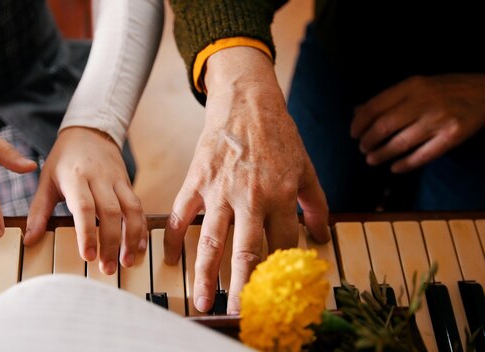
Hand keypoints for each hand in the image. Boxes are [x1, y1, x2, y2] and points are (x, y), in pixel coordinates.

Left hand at [25, 127, 146, 273]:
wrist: (90, 131)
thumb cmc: (64, 159)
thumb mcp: (46, 180)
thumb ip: (38, 211)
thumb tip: (29, 240)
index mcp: (76, 177)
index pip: (85, 207)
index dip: (88, 233)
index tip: (88, 256)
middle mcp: (100, 178)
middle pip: (111, 212)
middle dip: (111, 242)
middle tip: (107, 269)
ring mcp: (117, 180)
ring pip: (131, 209)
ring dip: (131, 237)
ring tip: (127, 262)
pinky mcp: (128, 184)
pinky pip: (138, 206)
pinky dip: (140, 227)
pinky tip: (138, 246)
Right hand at [163, 47, 328, 313]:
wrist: (247, 100)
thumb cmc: (279, 134)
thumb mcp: (306, 168)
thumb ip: (315, 204)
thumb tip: (322, 236)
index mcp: (280, 196)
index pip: (281, 246)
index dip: (280, 275)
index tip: (275, 296)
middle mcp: (250, 197)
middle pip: (246, 251)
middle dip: (242, 286)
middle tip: (238, 312)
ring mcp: (220, 189)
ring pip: (212, 239)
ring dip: (206, 273)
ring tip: (202, 300)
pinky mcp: (196, 179)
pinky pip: (181, 213)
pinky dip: (174, 237)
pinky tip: (171, 259)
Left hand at [351, 74, 484, 172]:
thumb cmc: (447, 88)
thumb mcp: (417, 85)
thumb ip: (388, 98)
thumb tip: (357, 111)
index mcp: (412, 86)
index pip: (374, 106)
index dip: (359, 123)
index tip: (353, 133)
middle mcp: (423, 101)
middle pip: (383, 126)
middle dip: (368, 141)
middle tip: (362, 148)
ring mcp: (438, 120)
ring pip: (400, 143)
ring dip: (381, 154)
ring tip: (371, 160)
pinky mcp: (452, 137)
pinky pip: (422, 156)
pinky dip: (405, 164)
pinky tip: (394, 168)